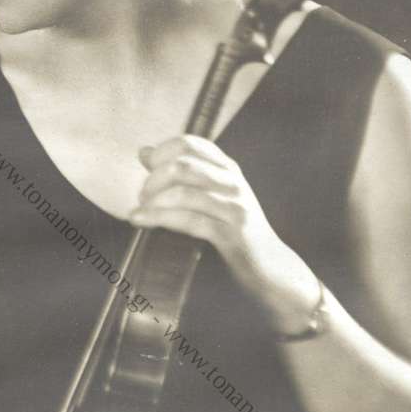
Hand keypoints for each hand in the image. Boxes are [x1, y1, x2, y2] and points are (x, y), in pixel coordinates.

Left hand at [130, 134, 318, 331]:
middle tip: (142, 197)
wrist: (272, 267)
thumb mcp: (212, 196)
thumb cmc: (234, 231)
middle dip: (153, 180)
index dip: (161, 153)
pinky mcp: (231, 234)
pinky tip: (141, 221)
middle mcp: (233, 183)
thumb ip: (182, 175)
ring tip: (139, 212)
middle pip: (182, 166)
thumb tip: (145, 152)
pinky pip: (189, 221)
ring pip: (184, 192)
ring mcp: (234, 208)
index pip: (189, 144)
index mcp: (227, 169)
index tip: (147, 170)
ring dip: (153, 202)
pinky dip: (159, 219)